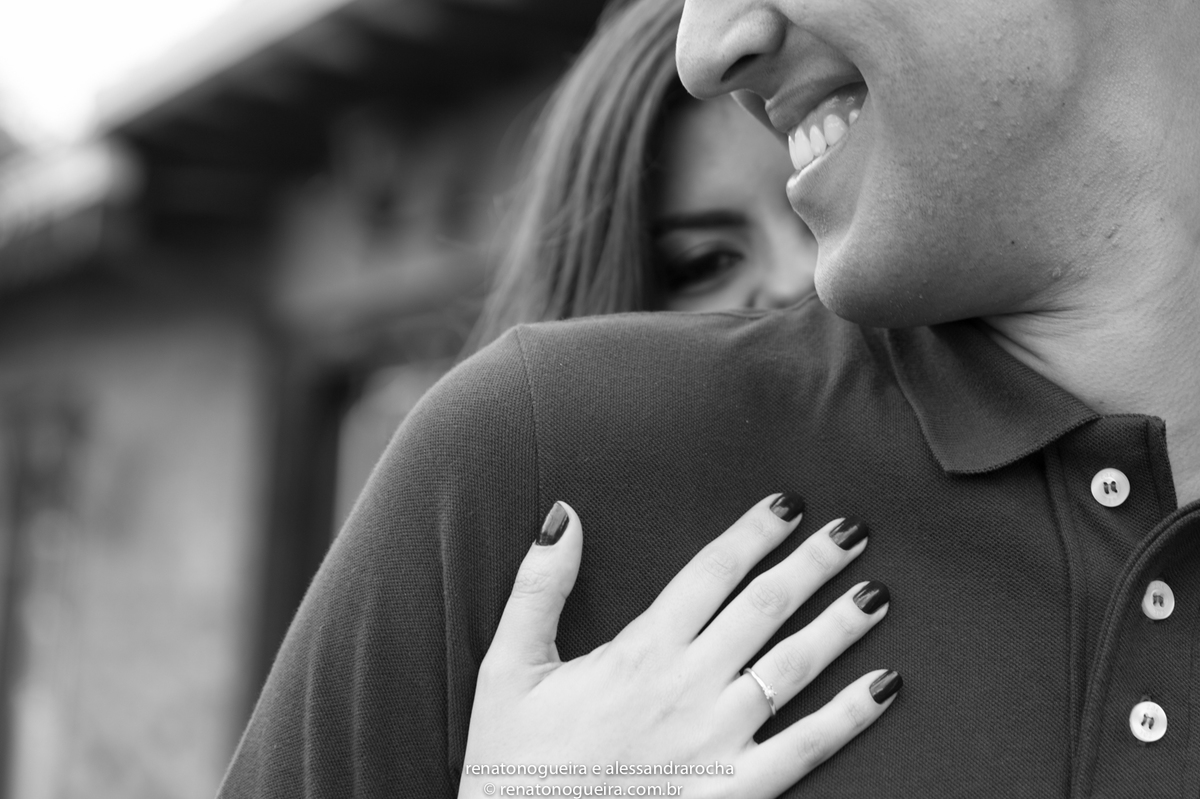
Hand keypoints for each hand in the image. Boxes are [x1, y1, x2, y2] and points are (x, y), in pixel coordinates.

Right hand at [457, 493, 898, 798]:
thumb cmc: (514, 762)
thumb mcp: (508, 665)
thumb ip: (538, 587)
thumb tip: (563, 516)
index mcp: (639, 650)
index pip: (710, 573)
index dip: (753, 533)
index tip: (788, 504)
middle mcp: (688, 685)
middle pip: (764, 608)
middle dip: (812, 564)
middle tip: (852, 531)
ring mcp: (718, 738)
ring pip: (793, 667)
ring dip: (839, 625)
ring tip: (877, 592)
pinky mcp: (736, 790)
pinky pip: (806, 748)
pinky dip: (850, 717)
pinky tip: (885, 686)